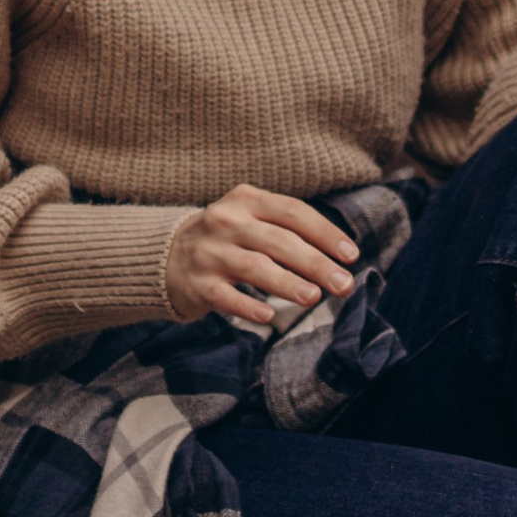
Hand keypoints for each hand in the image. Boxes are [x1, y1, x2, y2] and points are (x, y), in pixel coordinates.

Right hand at [167, 185, 357, 330]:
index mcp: (246, 199)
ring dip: (287, 283)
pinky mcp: (197, 283)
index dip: (325, 233)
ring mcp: (210, 252)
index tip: (351, 255)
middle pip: (279, 241)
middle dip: (316, 263)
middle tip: (345, 285)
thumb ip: (289, 232)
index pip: (293, 212)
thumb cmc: (227, 239)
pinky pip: (226, 296)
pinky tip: (269, 318)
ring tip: (314, 297)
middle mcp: (226, 221)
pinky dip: (248, 306)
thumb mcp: (251, 219)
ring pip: (254, 267)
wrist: (166, 256)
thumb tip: (339, 260)